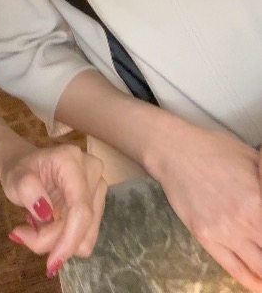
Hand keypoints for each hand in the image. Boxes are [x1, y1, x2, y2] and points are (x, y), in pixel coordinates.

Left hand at [0, 143, 105, 276]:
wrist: (28, 166)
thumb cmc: (20, 170)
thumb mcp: (14, 178)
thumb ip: (27, 191)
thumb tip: (46, 213)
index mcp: (71, 161)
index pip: (80, 208)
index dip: (69, 239)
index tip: (51, 264)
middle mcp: (92, 172)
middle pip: (83, 225)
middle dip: (54, 240)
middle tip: (24, 235)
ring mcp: (97, 188)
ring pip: (86, 236)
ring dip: (58, 241)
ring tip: (34, 227)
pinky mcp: (97, 204)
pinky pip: (84, 236)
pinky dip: (63, 240)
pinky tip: (46, 226)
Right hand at [150, 123, 261, 291]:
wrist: (174, 151)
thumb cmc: (215, 149)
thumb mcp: (252, 158)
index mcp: (258, 199)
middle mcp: (244, 220)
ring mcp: (224, 232)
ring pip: (258, 266)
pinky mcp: (206, 238)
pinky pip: (234, 268)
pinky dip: (249, 280)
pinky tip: (258, 285)